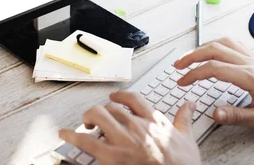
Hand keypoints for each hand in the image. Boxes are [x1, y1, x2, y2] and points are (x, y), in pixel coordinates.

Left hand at [59, 91, 200, 164]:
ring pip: (98, 116)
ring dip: (88, 118)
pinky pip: (87, 141)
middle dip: (102, 111)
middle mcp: (136, 125)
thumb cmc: (182, 164)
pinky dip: (72, 136)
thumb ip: (184, 119)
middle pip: (111, 107)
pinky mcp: (112, 156)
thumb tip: (189, 105)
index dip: (120, 96)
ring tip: (85, 124)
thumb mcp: (187, 139)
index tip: (114, 97)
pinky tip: (64, 134)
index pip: (132, 98)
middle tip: (98, 118)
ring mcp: (123, 140)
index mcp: (153, 120)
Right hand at [173, 38, 253, 131]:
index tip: (182, 81)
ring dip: (203, 47)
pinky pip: (233, 44)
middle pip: (214, 49)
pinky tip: (214, 50)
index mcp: (248, 76)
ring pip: (223, 43)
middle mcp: (249, 63)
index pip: (213, 68)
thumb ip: (237, 115)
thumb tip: (214, 113)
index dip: (194, 74)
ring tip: (190, 56)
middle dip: (192, 55)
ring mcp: (253, 59)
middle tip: (178, 65)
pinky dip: (218, 44)